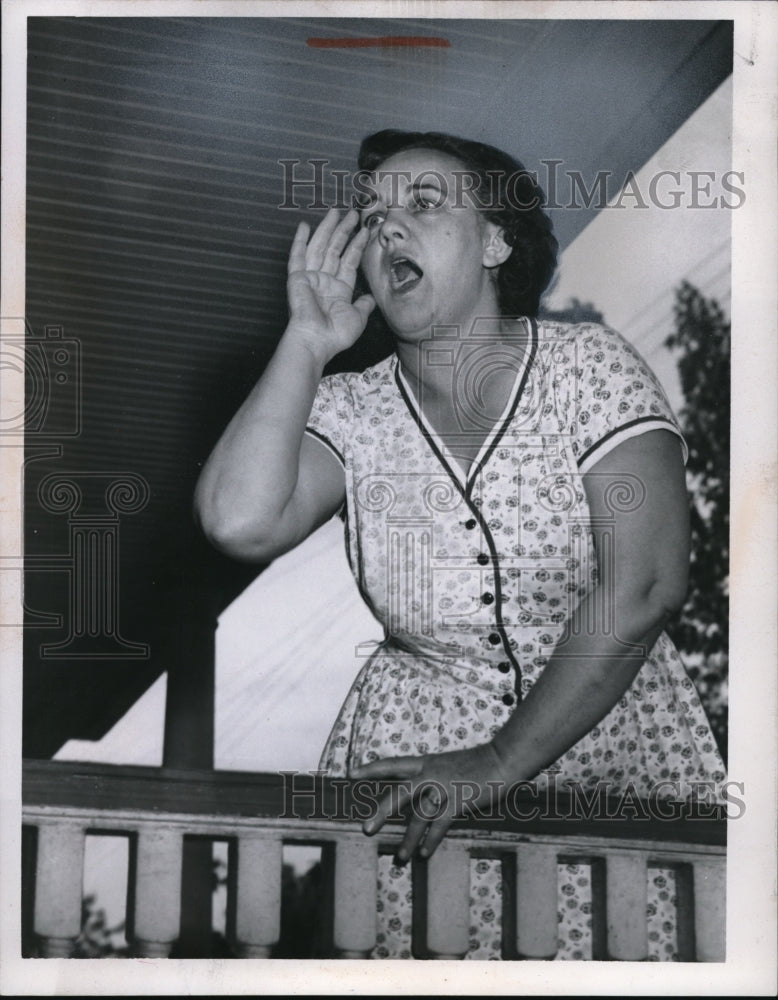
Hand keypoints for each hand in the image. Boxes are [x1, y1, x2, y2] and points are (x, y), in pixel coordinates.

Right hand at [286, 207, 374, 359]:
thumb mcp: (357, 318)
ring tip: (336, 211)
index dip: (357, 245)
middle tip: (352, 213)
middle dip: (344, 231)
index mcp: (339, 290)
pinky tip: (304, 225)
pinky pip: (297, 256)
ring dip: (327, 229)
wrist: (316, 340)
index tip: (365, 230)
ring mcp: (310, 278)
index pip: (349, 261)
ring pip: (319, 247)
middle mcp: (324, 281)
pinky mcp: (297, 278)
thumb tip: (371, 299)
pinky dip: (299, 241)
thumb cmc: (335, 334)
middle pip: (335, 249)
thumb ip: (364, 305)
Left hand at [349, 743, 509, 861]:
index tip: (350, 774)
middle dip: (381, 811)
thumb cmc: (476, 763)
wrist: (502, 758)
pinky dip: (431, 840)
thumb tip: (418, 794)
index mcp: (426, 762)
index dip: (371, 768)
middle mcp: (431, 773)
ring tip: (400, 857)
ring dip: (409, 838)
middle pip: (399, 793)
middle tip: (366, 829)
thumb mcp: (447, 764)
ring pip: (420, 815)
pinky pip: (441, 824)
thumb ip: (432, 776)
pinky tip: (423, 853)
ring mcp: (445, 787)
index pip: (392, 763)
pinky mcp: (459, 801)